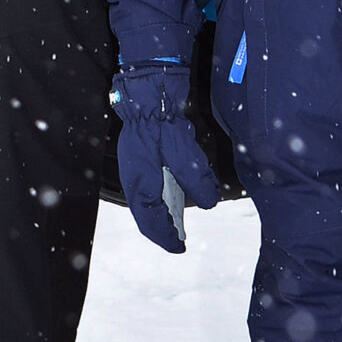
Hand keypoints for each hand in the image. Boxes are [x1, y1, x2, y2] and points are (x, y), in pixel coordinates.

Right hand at [111, 62, 222, 253]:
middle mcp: (133, 179)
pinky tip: (174, 195)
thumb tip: (209, 202)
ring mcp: (134, 168)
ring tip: (178, 222)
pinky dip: (160, 198)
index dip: (165, 237)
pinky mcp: (138, 159)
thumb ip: (196, 178)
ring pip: (145, 201)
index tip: (179, 247)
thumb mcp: (185, 152)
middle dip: (161, 229)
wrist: (148, 93)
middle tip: (178, 239)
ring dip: (161, 214)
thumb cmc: (163, 122)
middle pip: (145, 214)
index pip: (150, 221)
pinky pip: (147, 187)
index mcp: (140, 182)